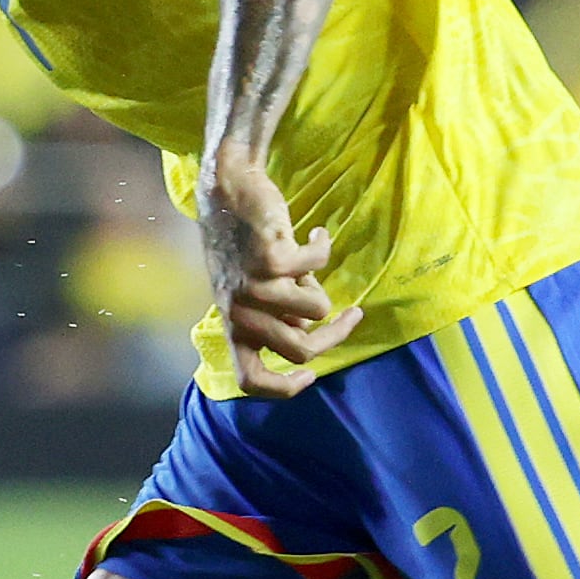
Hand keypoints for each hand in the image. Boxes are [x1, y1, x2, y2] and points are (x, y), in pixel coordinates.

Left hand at [199, 152, 360, 396]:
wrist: (227, 190)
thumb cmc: (243, 242)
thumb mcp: (252, 288)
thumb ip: (276, 314)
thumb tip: (310, 327)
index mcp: (233, 325)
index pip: (250, 380)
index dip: (284, 388)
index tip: (310, 374)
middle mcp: (239, 313)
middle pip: (302, 350)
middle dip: (336, 334)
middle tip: (352, 315)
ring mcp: (253, 289)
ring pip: (317, 309)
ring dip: (322, 284)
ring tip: (307, 262)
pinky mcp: (271, 261)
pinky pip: (318, 267)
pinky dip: (323, 247)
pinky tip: (315, 234)